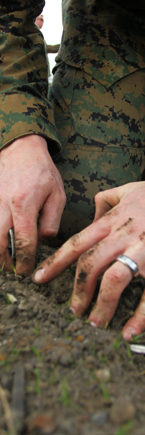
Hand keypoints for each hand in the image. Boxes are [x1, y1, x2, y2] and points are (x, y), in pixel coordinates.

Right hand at [0, 135, 65, 275]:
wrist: (19, 148)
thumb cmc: (41, 170)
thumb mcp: (57, 194)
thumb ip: (51, 220)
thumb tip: (42, 241)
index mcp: (24, 204)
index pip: (23, 241)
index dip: (25, 261)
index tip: (26, 271)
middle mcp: (3, 204)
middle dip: (3, 261)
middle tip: (12, 269)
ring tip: (4, 259)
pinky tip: (0, 242)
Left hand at [33, 181, 144, 339]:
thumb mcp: (127, 190)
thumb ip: (105, 200)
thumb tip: (94, 214)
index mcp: (111, 221)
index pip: (75, 244)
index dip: (55, 263)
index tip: (39, 279)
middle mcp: (122, 236)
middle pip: (90, 266)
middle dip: (79, 291)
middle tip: (74, 311)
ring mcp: (142, 250)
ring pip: (114, 280)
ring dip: (103, 305)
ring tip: (96, 322)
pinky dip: (139, 316)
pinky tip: (130, 331)